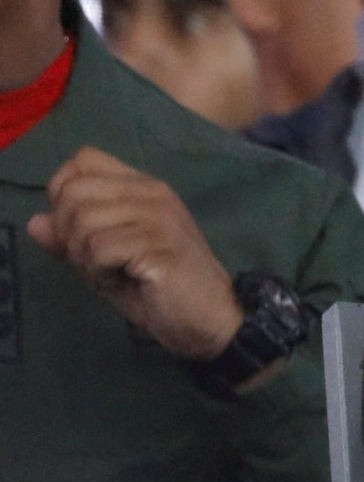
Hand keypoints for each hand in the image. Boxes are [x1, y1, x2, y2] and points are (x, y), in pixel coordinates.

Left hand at [27, 148, 240, 358]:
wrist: (212, 321)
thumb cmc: (160, 290)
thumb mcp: (105, 261)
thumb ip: (71, 239)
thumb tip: (34, 223)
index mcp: (143, 188)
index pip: (83, 160)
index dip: (63, 192)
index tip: (77, 229)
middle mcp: (152, 193)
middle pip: (74, 191)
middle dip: (68, 232)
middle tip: (93, 261)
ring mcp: (159, 217)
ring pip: (83, 222)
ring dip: (85, 257)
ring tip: (112, 273)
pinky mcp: (159, 245)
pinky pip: (100, 249)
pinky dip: (100, 272)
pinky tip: (124, 280)